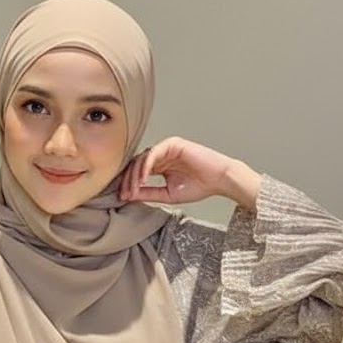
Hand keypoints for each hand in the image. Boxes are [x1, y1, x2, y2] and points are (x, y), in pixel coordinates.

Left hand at [118, 136, 260, 210]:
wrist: (219, 180)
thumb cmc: (199, 186)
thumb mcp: (167, 194)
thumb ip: (149, 192)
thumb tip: (129, 195)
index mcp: (160, 166)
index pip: (137, 172)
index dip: (128, 184)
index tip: (122, 198)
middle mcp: (161, 155)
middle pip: (136, 164)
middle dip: (128, 180)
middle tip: (124, 194)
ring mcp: (166, 148)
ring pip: (142, 159)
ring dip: (135, 175)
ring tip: (133, 189)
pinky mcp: (172, 144)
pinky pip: (153, 153)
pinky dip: (145, 166)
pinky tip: (142, 179)